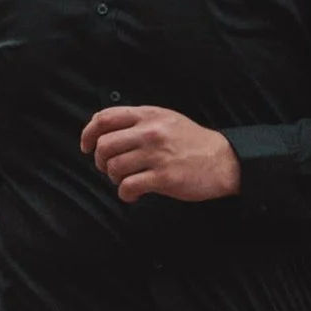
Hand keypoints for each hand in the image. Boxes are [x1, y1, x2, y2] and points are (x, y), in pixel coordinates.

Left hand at [80, 104, 242, 204]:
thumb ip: (138, 120)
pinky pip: (129, 186)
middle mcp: (151, 132)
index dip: (88, 133)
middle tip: (108, 168)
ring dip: (114, 178)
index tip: (86, 146)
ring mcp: (157, 155)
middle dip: (99, 160)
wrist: (224, 160)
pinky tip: (133, 194)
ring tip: (126, 180)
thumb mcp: (166, 119)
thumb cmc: (193, 142)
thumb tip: (103, 125)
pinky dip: (125, 194)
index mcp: (149, 115)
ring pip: (113, 167)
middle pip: (104, 145)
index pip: (105, 118)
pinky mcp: (164, 177)